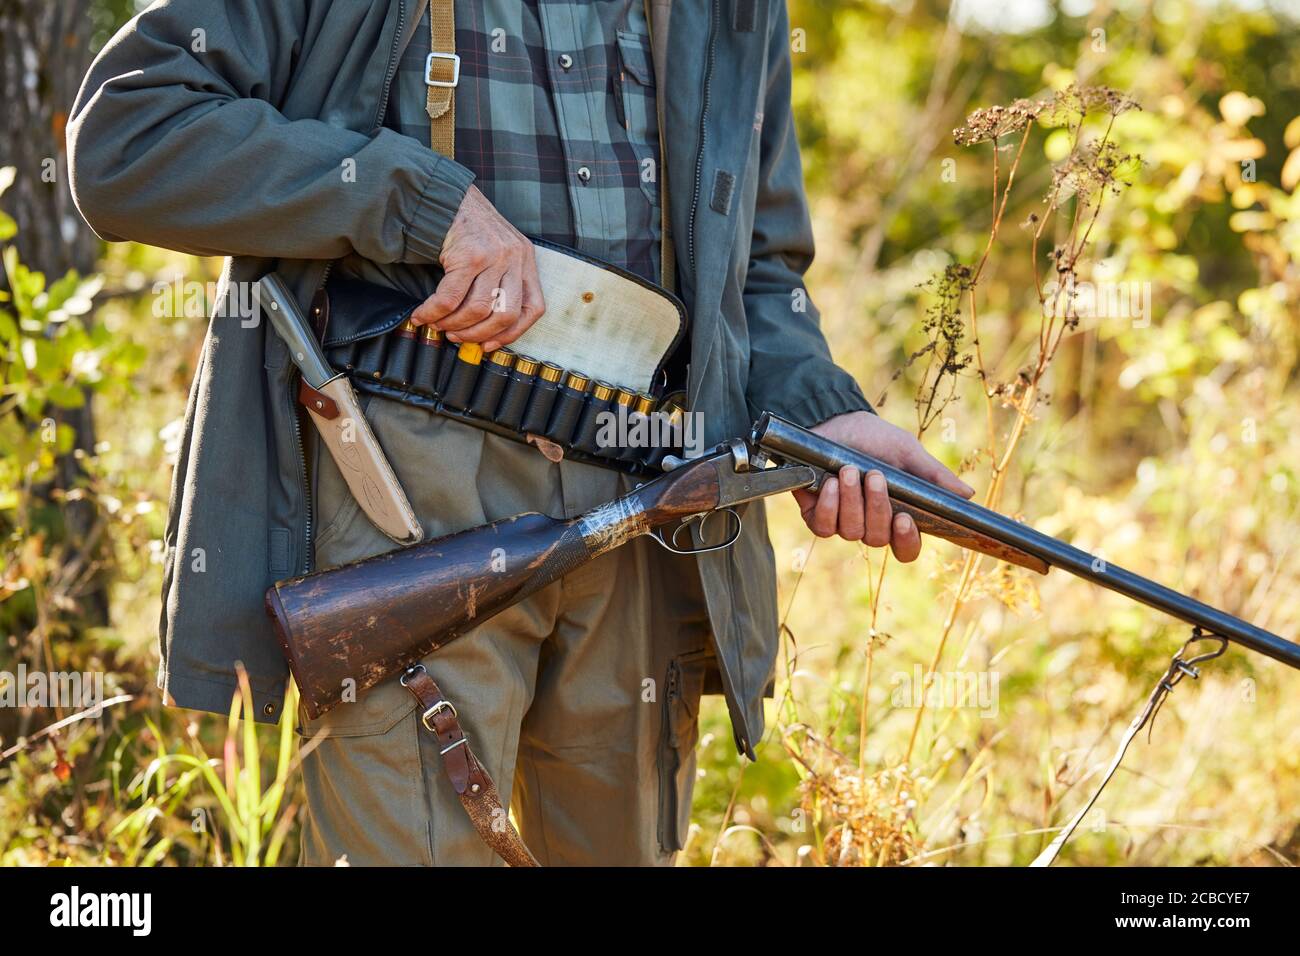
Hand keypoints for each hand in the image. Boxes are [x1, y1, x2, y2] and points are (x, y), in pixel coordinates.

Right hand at [411, 186, 544, 351]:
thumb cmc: (468, 230)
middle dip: (479, 334)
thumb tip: (484, 330)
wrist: (444, 197)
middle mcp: (515, 257)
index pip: (534, 308)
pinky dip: (433, 312)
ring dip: (454, 324)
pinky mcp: (469, 255)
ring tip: (438, 325)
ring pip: (478, 309)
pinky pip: (449, 298)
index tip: (491, 345)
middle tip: (458, 337)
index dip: (513, 333)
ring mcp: (494, 255)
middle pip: (506, 314)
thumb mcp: (497, 252)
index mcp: (526, 260)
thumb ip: (498, 282)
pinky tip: (422, 315)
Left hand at [792, 411, 974, 561]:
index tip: (904, 519)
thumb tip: (968, 495)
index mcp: (897, 514)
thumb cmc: (875, 439)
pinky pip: (824, 527)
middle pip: (878, 539)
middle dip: (876, 507)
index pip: (906, 548)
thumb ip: (933, 476)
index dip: (906, 542)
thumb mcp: (906, 452)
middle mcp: (871, 524)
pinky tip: (830, 483)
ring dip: (852, 500)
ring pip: (851, 532)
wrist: (836, 421)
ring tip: (849, 471)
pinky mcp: (817, 515)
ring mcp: (843, 522)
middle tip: (874, 475)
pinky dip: (829, 505)